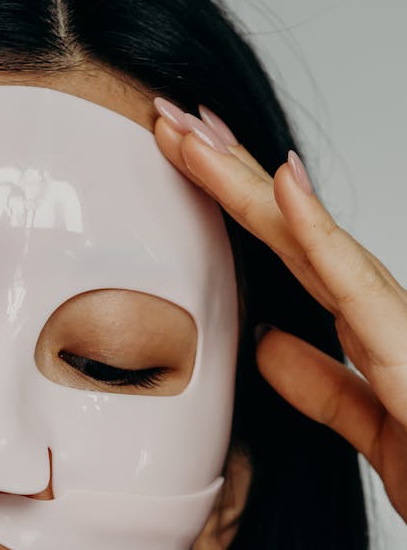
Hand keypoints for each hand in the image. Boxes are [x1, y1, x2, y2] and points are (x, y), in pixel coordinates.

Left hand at [152, 99, 406, 522]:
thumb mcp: (371, 430)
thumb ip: (324, 388)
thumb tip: (267, 343)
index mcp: (365, 326)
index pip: (286, 251)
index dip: (234, 204)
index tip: (182, 160)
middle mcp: (380, 309)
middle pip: (288, 228)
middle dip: (225, 173)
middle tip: (165, 119)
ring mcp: (398, 321)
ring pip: (309, 238)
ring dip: (246, 183)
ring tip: (192, 132)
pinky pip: (354, 282)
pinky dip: (316, 231)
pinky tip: (280, 180)